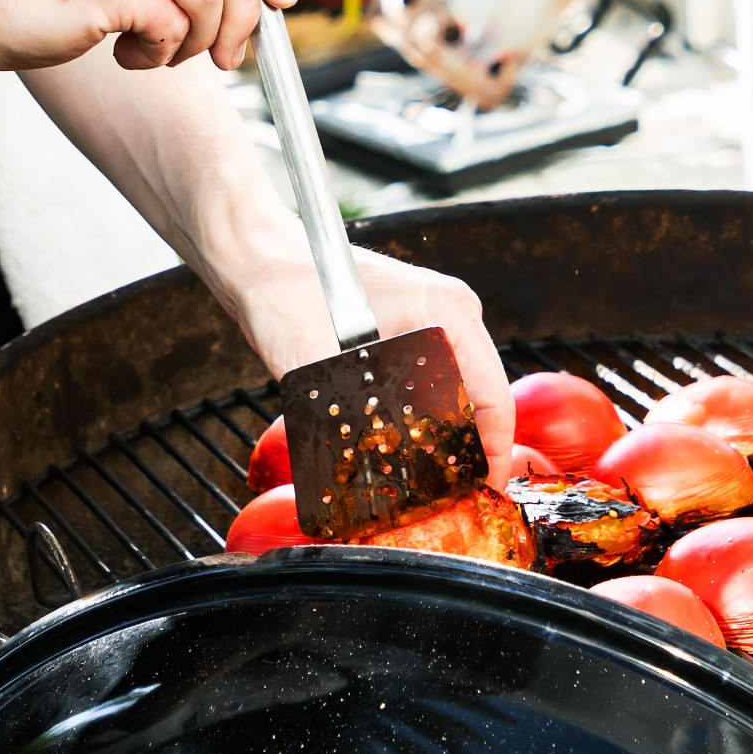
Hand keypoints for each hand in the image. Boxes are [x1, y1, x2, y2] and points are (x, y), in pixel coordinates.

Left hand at [229, 243, 517, 473]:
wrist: (258, 259)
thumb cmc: (284, 289)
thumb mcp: (314, 365)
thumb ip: (343, 421)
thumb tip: (361, 474)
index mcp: (445, 310)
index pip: (492, 393)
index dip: (493, 448)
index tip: (487, 488)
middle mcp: (448, 310)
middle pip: (481, 393)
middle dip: (470, 446)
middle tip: (456, 494)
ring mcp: (431, 316)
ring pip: (458, 388)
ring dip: (447, 431)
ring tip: (433, 478)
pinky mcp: (410, 325)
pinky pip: (435, 378)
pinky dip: (427, 413)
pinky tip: (407, 443)